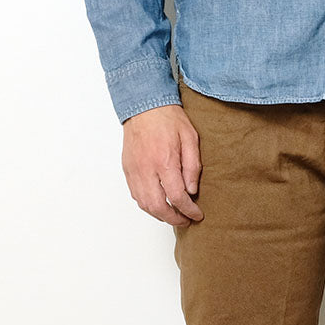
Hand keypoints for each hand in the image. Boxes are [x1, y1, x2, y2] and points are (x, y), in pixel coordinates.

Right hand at [121, 105, 203, 226]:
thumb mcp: (190, 139)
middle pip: (158, 206)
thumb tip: (191, 192)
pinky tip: (159, 205)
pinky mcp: (128, 170)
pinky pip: (136, 195)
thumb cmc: (169, 119)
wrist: (144, 105)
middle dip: (174, 219)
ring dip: (160, 215)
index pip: (177, 197)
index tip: (197, 214)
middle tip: (186, 220)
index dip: (189, 210)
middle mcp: (146, 168)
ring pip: (144, 204)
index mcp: (164, 161)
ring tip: (174, 215)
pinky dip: (148, 205)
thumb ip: (193, 167)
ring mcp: (134, 170)